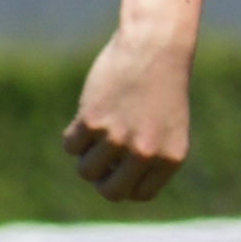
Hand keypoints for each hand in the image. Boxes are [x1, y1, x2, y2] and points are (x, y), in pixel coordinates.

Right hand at [65, 26, 194, 202]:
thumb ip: (148, 159)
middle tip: (102, 157)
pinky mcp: (93, 121)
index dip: (124, 182)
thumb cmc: (160, 87)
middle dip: (101, 179)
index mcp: (169, 159)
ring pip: (86, 170)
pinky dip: (74, 134)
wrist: (154, 47)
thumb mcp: (167, 128)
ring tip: (97, 132)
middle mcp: (146, 153)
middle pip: (110, 192)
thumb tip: (108, 184)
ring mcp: (118, 138)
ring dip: (86, 155)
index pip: (138, 195)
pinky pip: (71, 146)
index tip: (120, 166)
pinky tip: (88, 114)